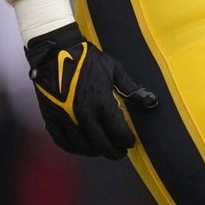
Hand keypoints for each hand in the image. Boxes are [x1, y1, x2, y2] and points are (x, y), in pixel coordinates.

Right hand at [24, 22, 158, 157]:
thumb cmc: (87, 59)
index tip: (131, 142)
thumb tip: (152, 102)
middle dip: (114, 152)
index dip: (127, 141)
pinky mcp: (52, 119)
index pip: (118, 132)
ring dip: (96, 151)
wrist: (55, 52)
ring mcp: (66, 119)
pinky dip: (75, 148)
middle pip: (102, 145)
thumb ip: (132, 88)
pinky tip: (83, 146)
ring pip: (83, 147)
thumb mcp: (113, 69)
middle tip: (120, 152)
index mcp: (101, 102)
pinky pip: (64, 142)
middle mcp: (83, 115)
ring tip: (103, 148)